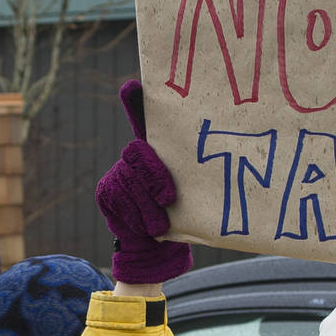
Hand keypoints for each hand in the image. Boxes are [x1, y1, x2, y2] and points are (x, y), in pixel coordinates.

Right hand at [95, 79, 192, 284]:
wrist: (155, 251)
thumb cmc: (181, 218)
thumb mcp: (194, 195)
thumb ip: (196, 175)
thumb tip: (230, 160)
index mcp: (156, 153)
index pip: (143, 118)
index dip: (136, 101)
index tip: (133, 84)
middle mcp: (133, 157)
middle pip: (137, 155)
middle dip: (154, 179)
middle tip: (168, 199)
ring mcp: (116, 174)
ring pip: (130, 182)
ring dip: (148, 208)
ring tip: (159, 225)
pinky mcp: (105, 193)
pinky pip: (120, 199)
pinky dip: (135, 216)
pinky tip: (142, 227)